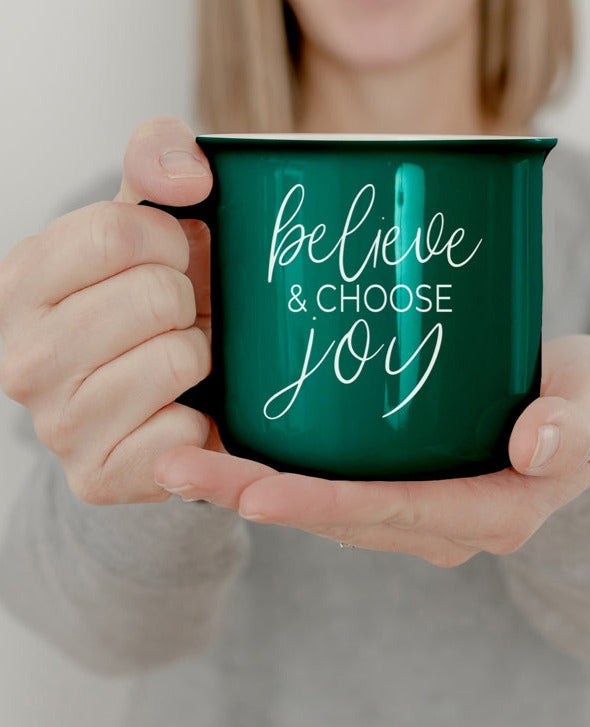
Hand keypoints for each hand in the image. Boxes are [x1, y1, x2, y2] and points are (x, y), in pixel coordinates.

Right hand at [0, 116, 216, 504]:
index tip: (169, 260)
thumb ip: (157, 159)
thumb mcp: (143, 218)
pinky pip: (182, 433)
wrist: (154, 393)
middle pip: (156, 296)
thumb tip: (189, 178)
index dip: (170, 242)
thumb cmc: (147, 298)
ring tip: (175, 361)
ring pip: (180, 359)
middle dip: (186, 301)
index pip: (118, 232)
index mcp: (20, 284)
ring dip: (197, 355)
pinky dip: (198, 418)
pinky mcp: (98, 477)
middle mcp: (22, 359)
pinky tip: (177, 411)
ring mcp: (57, 426)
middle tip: (173, 318)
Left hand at [154, 335, 589, 565]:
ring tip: (179, 461)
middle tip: (180, 470)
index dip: (323, 505)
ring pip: (324, 507)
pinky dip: (276, 473)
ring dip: (250, 486)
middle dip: (258, 495)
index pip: (395, 512)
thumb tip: (535, 447)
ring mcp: (415, 508)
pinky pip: (329, 487)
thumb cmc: (582, 404)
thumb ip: (577, 421)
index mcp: (491, 509)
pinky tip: (224, 447)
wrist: (572, 419)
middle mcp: (442, 523)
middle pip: (340, 516)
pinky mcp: (396, 485)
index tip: (254, 489)